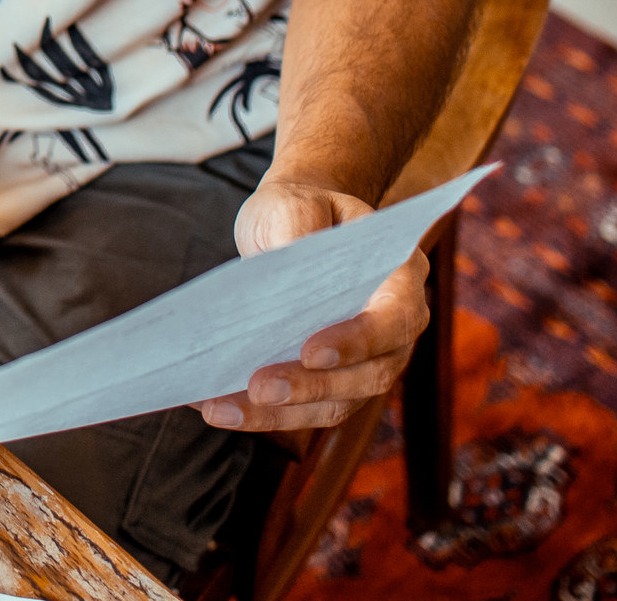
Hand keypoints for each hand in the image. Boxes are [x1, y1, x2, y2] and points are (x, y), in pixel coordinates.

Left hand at [194, 179, 428, 434]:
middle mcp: (394, 331)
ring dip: (278, 414)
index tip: (310, 350)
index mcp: (400, 278)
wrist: (293, 225)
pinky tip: (215, 406)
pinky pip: (304, 410)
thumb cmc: (300, 211)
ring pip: (333, 404)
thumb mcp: (295, 201)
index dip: (357, 341)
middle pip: (367, 375)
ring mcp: (366, 364)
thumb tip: (279, 265)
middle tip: (259, 387)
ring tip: (222, 409)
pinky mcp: (332, 385)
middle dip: (310, 386)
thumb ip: (294, 226)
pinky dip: (261, 414)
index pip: (393, 319)